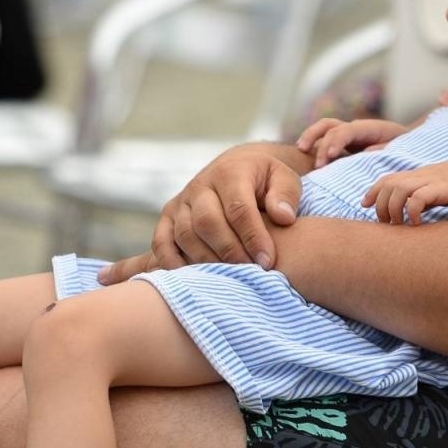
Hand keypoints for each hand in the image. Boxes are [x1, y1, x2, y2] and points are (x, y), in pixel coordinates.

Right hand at [97, 143, 302, 283]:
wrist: (238, 167)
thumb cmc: (266, 180)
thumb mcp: (285, 178)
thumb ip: (286, 194)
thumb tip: (283, 217)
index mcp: (230, 172)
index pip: (238, 208)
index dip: (253, 237)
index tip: (267, 261)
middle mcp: (200, 185)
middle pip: (207, 222)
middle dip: (229, 251)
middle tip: (251, 272)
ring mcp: (181, 202)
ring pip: (185, 235)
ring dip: (206, 261)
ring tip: (229, 278)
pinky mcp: (168, 217)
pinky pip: (161, 243)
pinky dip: (171, 263)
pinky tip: (191, 280)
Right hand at [296, 117, 408, 167]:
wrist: (408, 142)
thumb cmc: (403, 147)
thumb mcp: (398, 149)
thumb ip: (383, 150)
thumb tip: (365, 152)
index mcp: (368, 128)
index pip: (346, 130)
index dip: (336, 141)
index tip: (329, 156)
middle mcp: (354, 128)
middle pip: (330, 126)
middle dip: (319, 141)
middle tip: (317, 165)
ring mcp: (347, 134)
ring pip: (323, 128)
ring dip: (310, 136)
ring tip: (300, 149)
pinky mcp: (343, 144)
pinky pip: (324, 139)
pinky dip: (313, 144)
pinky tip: (304, 155)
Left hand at [362, 158, 447, 224]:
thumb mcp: (438, 191)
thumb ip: (423, 198)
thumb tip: (409, 216)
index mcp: (419, 175)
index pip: (388, 178)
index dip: (373, 191)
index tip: (364, 205)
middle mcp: (422, 175)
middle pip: (388, 184)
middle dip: (380, 203)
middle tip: (385, 223)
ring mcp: (431, 180)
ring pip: (398, 188)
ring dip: (393, 208)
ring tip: (398, 225)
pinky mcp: (442, 188)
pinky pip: (418, 197)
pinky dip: (411, 210)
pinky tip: (415, 223)